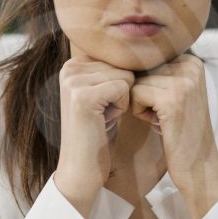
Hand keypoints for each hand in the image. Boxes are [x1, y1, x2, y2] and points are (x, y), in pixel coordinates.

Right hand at [54, 56, 134, 215]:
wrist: (82, 168)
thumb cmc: (99, 133)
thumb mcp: (105, 95)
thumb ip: (113, 71)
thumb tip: (147, 50)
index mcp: (73, 64)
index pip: (120, 60)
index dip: (122, 86)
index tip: (105, 106)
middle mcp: (69, 68)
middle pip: (123, 67)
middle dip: (123, 93)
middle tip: (104, 115)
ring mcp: (73, 81)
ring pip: (126, 77)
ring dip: (122, 101)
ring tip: (103, 117)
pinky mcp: (82, 95)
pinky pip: (124, 88)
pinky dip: (122, 108)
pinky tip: (105, 121)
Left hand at [130, 53, 217, 208]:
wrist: (198, 165)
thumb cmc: (178, 131)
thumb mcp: (171, 92)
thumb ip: (154, 71)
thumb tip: (117, 54)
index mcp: (191, 60)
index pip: (145, 61)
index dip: (147, 87)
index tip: (168, 106)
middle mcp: (191, 64)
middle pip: (139, 71)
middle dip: (143, 95)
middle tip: (166, 115)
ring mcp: (184, 80)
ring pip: (135, 83)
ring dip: (141, 104)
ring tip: (164, 119)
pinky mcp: (173, 98)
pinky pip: (134, 95)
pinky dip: (140, 113)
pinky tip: (161, 124)